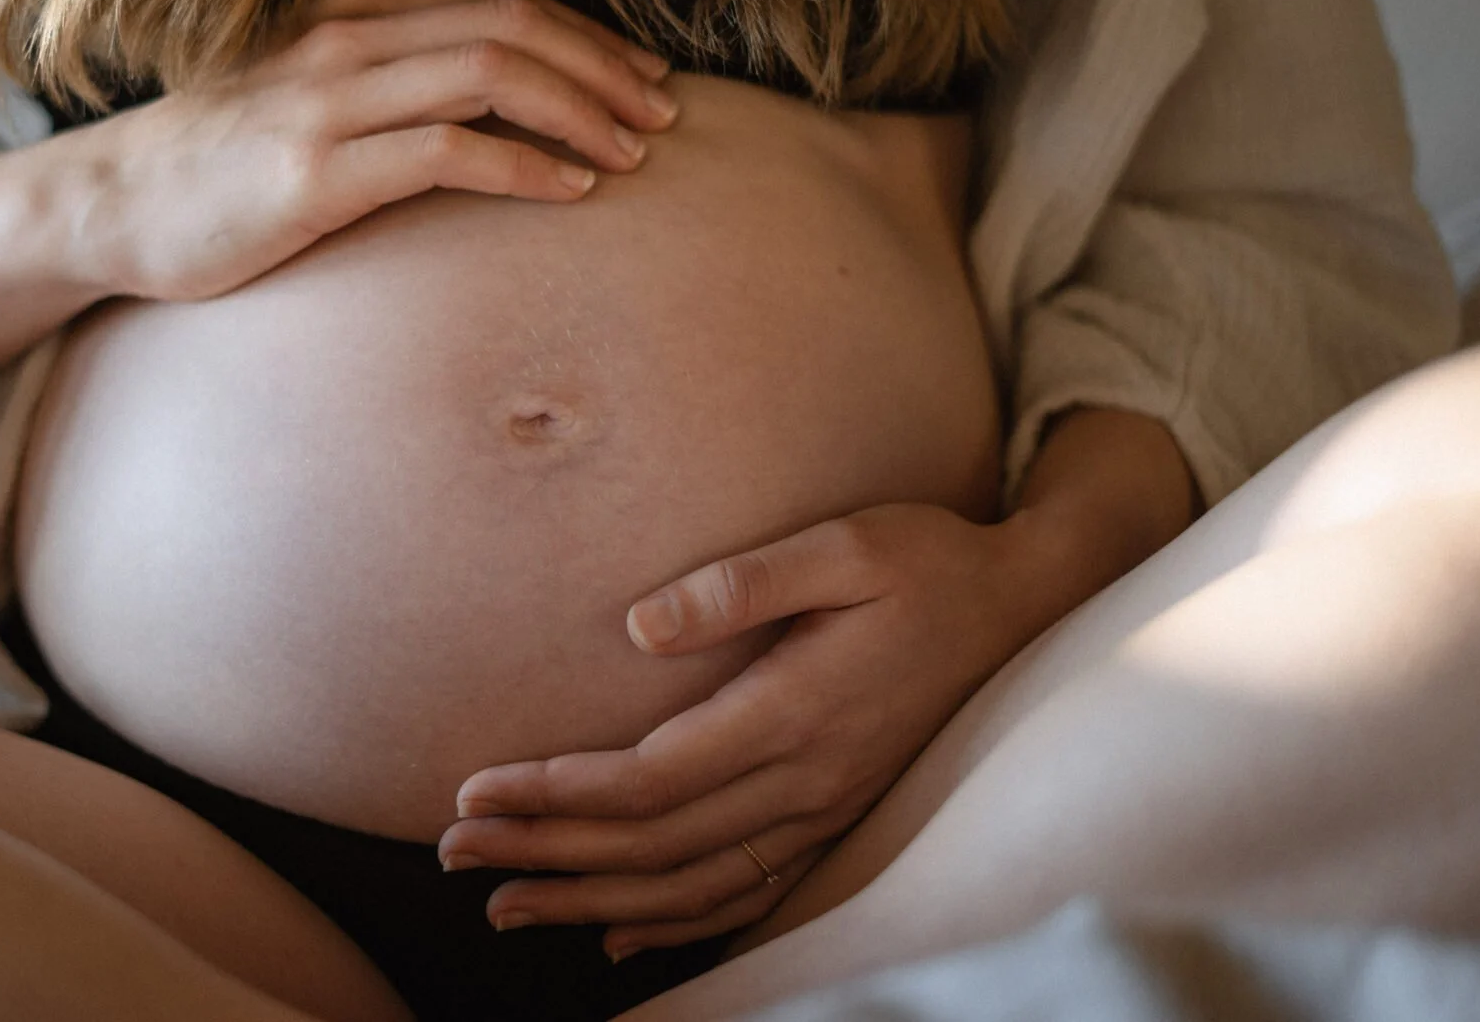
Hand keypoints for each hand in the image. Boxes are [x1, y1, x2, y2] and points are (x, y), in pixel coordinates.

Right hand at [62, 0, 677, 302]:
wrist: (113, 204)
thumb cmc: (222, 162)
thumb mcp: (309, 94)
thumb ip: (390, 81)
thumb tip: (497, 104)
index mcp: (352, 9)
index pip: (499, 2)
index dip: (587, 35)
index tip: (642, 75)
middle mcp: (346, 36)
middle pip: (512, 27)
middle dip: (605, 68)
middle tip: (665, 114)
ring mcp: (329, 99)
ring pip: (491, 76)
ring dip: (581, 113)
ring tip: (635, 153)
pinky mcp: (317, 170)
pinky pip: (449, 152)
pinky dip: (525, 167)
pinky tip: (572, 190)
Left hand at [437, 502, 1046, 959]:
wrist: (1026, 606)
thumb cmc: (926, 560)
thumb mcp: (843, 544)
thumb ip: (742, 584)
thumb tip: (638, 625)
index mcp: (794, 713)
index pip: (650, 779)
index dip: (557, 795)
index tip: (475, 794)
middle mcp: (805, 781)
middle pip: (653, 844)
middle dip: (546, 853)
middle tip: (454, 857)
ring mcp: (824, 810)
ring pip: (691, 886)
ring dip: (592, 900)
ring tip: (507, 909)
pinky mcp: (835, 817)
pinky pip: (747, 894)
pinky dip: (676, 922)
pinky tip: (618, 934)